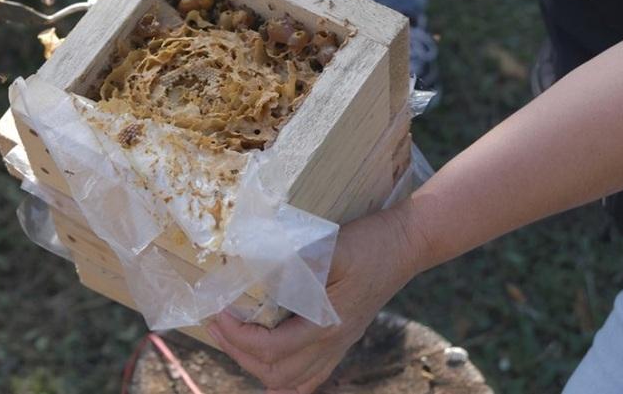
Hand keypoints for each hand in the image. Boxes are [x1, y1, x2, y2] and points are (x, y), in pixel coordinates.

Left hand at [207, 205, 420, 392]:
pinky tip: (270, 363)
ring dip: (256, 366)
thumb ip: (297, 262)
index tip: (217, 311)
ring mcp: (339, 344)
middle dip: (237, 352)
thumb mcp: (332, 245)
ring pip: (292, 382)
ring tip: (233, 339)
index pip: (270, 349)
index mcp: (327, 324)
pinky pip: (311, 376)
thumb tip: (256, 269)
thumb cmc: (370, 242)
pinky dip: (284, 378)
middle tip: (215, 324)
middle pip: (274, 373)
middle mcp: (333, 343)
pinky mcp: (343, 337)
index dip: (237, 335)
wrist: (407, 242)